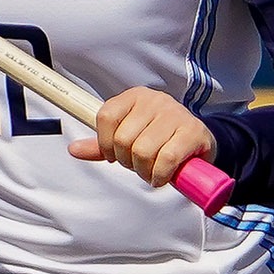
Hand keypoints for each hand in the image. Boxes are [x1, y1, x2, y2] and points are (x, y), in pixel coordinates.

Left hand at [68, 87, 216, 189]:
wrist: (200, 142)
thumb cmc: (160, 140)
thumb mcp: (129, 138)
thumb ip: (102, 145)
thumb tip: (73, 149)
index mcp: (134, 97)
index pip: (106, 116)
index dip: (105, 143)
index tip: (113, 156)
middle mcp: (154, 100)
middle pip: (123, 139)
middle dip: (127, 162)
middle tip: (138, 166)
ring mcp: (175, 114)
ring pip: (143, 151)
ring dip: (144, 171)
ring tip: (151, 171)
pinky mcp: (193, 131)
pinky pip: (166, 158)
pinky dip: (160, 174)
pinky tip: (162, 176)